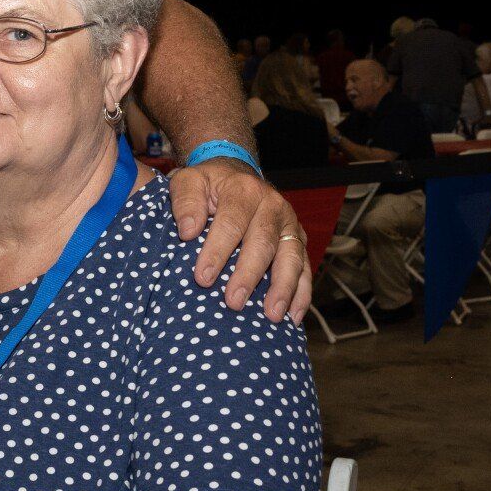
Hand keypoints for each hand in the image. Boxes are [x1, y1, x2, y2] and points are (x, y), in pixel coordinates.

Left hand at [167, 159, 310, 324]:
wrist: (236, 175)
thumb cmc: (209, 185)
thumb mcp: (189, 182)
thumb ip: (185, 201)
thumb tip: (188, 231)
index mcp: (243, 191)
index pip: (231, 223)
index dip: (217, 251)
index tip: (203, 278)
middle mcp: (272, 206)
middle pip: (263, 243)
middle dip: (248, 275)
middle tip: (233, 302)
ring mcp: (289, 224)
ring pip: (291, 257)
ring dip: (283, 288)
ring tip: (272, 315)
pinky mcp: (298, 240)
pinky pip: (304, 267)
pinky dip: (302, 293)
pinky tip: (293, 316)